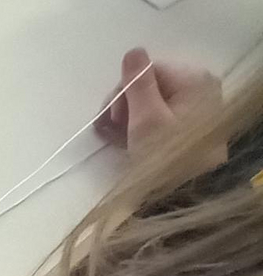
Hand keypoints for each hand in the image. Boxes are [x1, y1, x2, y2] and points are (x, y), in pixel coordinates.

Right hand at [95, 47, 224, 164]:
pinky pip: (162, 114)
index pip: (148, 69)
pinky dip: (143, 125)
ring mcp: (198, 105)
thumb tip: (133, 50)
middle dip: (125, 105)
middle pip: (151, 84)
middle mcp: (199, 86)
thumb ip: (137, 82)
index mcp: (192, 79)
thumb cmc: (165, 154)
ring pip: (154, 100)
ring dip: (130, 117)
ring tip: (115, 139)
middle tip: (108, 130)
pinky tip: (130, 140)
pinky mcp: (192, 123)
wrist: (187, 193)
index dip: (123, 91)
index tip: (108, 118)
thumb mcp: (146, 118)